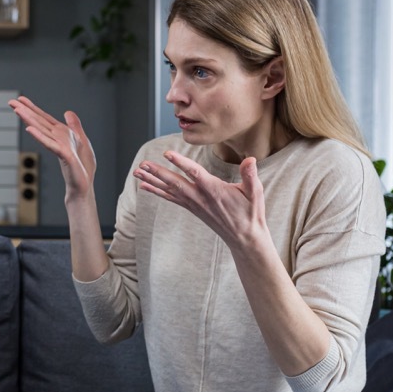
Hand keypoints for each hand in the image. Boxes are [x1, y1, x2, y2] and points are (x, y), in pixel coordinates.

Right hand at [9, 96, 95, 199]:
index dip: (32, 108)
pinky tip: (29, 129)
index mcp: (60, 134)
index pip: (44, 118)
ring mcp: (58, 146)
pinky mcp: (64, 155)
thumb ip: (74, 126)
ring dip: (29, 119)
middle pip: (38, 122)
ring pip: (41, 130)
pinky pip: (50, 144)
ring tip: (17, 110)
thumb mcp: (82, 140)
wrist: (84, 186)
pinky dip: (39, 136)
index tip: (20, 99)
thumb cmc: (83, 168)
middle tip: (10, 102)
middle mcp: (56, 139)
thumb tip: (67, 112)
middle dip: (25, 111)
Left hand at [135, 152, 267, 248]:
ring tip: (137, 172)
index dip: (181, 163)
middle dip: (158, 172)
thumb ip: (250, 175)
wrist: (244, 237)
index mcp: (214, 190)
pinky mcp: (192, 208)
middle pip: (175, 183)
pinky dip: (157, 191)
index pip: (195, 173)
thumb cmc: (251, 212)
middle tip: (142, 164)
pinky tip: (145, 186)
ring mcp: (194, 203)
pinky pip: (171, 198)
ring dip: (152, 180)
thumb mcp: (255, 193)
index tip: (168, 154)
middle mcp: (200, 197)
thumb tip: (251, 159)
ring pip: (169, 190)